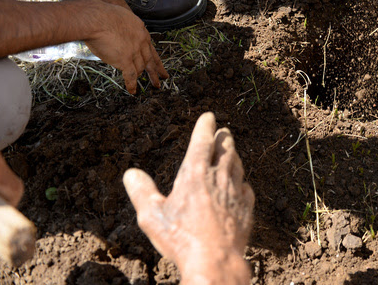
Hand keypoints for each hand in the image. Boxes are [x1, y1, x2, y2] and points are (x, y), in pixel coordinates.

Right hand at [83, 1, 167, 93]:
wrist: (97, 18)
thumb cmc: (103, 15)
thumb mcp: (122, 18)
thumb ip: (125, 29)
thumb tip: (119, 35)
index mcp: (140, 30)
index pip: (151, 47)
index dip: (155, 57)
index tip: (160, 64)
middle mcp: (141, 41)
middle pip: (150, 59)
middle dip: (155, 70)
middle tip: (161, 78)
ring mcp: (134, 51)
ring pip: (141, 67)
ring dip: (142, 76)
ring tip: (148, 85)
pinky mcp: (125, 60)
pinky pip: (131, 75)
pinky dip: (132, 84)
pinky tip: (133, 91)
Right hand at [123, 113, 253, 284]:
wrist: (215, 260)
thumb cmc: (181, 238)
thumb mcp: (152, 215)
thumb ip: (142, 192)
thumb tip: (131, 174)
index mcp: (195, 173)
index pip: (202, 141)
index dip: (205, 126)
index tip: (208, 117)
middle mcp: (219, 177)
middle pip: (225, 149)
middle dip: (223, 138)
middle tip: (223, 131)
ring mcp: (236, 191)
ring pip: (237, 166)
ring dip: (233, 156)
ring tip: (231, 152)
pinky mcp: (246, 207)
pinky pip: (246, 188)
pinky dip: (242, 182)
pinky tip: (240, 185)